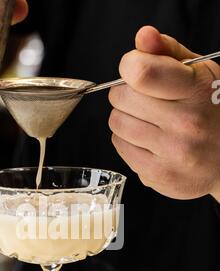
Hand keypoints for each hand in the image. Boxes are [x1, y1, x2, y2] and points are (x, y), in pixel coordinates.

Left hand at [109, 26, 219, 201]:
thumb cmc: (214, 112)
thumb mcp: (202, 74)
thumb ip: (169, 53)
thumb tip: (143, 38)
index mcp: (197, 91)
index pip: (140, 72)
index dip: (130, 67)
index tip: (136, 71)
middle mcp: (186, 124)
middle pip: (121, 98)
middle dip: (127, 94)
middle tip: (146, 100)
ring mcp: (172, 153)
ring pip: (117, 124)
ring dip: (126, 118)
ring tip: (148, 121)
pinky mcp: (160, 176)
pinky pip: (120, 147)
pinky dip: (128, 141)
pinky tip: (148, 140)